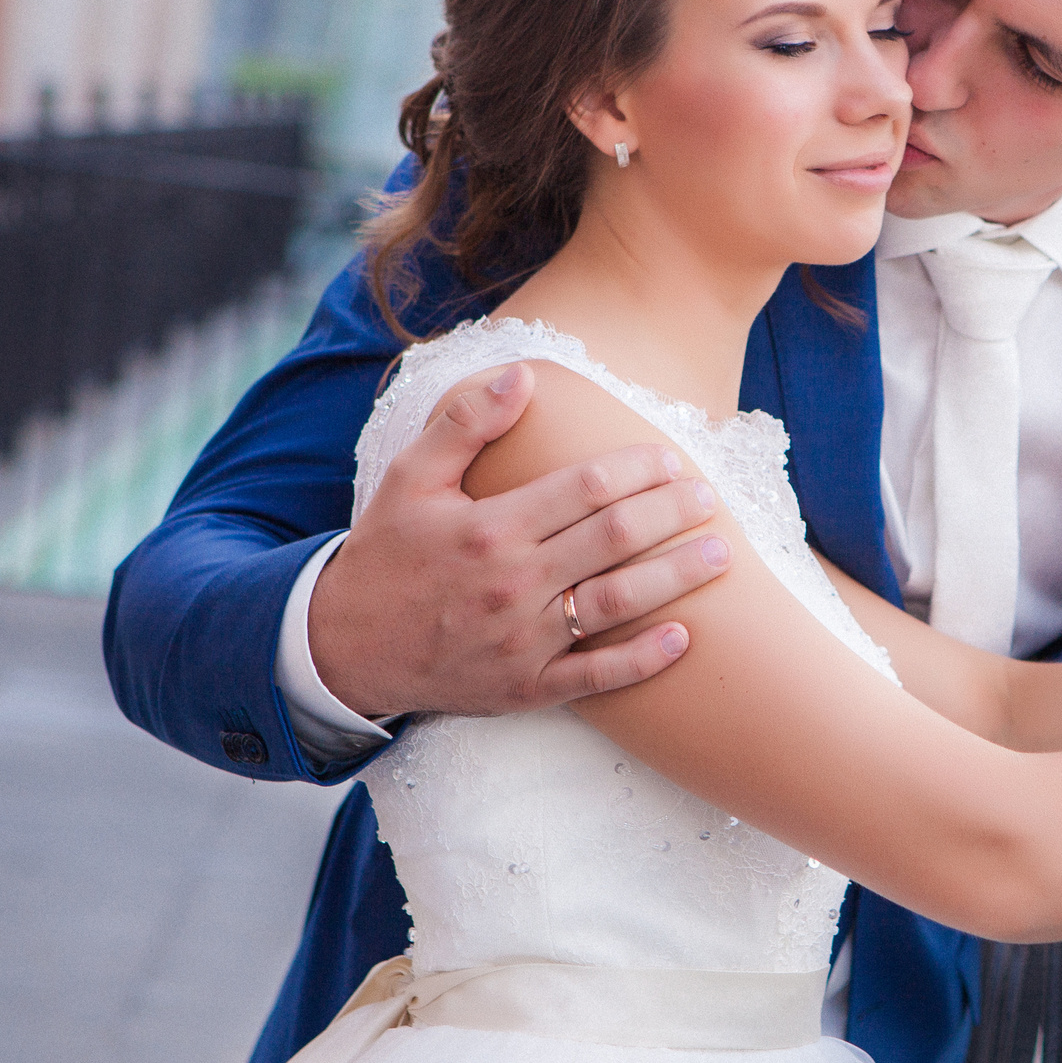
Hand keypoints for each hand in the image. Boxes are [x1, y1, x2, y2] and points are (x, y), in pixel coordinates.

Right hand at [309, 363, 730, 716]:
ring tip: (720, 554)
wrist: (341, 648)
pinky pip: (596, 678)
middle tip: (709, 497)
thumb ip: (466, 422)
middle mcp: (512, 585)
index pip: (585, 488)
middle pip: (614, 540)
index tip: (671, 458)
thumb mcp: (409, 478)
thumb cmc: (385, 553)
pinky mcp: (525, 689)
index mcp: (490, 529)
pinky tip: (684, 639)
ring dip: (675, 578)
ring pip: (617, 604)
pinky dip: (642, 660)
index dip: (636, 469)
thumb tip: (524, 373)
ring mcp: (522, 642)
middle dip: (670, 514)